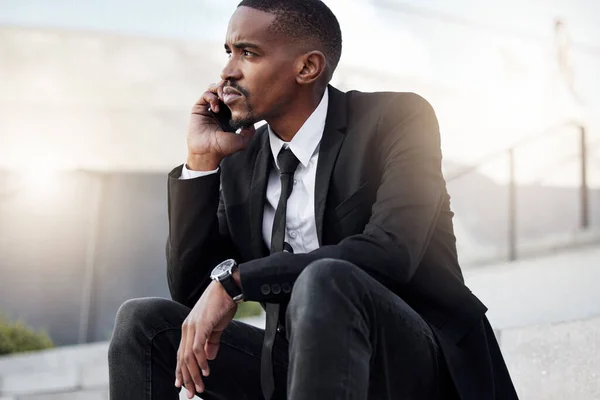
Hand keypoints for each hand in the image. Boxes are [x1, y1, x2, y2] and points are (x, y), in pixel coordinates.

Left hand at [175, 280, 237, 397]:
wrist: (227, 288)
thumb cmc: (222, 304)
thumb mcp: (216, 326)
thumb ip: (211, 342)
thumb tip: (209, 357)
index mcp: (189, 328)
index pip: (181, 353)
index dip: (180, 370)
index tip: (181, 384)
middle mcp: (187, 328)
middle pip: (182, 358)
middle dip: (186, 378)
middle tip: (190, 392)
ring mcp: (193, 327)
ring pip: (188, 357)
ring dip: (193, 374)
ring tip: (199, 387)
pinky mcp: (201, 326)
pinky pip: (197, 349)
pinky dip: (200, 362)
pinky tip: (206, 371)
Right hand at [186, 81, 255, 169]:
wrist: (207, 152)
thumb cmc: (223, 148)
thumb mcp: (243, 141)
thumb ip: (250, 130)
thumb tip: (253, 120)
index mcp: (230, 115)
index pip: (235, 97)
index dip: (239, 93)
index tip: (244, 94)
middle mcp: (220, 109)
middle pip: (225, 89)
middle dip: (229, 87)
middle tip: (233, 92)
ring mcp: (209, 108)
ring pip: (214, 89)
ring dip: (220, 90)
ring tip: (224, 99)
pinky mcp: (199, 108)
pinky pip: (206, 95)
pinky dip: (211, 97)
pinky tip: (216, 108)